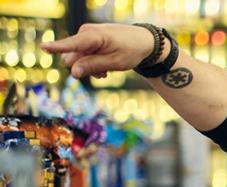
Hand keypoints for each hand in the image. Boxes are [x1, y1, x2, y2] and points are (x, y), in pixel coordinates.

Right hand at [40, 23, 154, 78]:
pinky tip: (104, 67)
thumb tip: (73, 72)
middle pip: (72, 58)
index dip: (57, 47)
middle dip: (84, 68)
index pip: (72, 44)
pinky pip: (81, 55)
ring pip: (76, 58)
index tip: (43, 47)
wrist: (143, 41)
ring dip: (88, 67)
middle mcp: (85, 33)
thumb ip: (93, 66)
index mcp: (93, 36)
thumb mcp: (115, 63)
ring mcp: (85, 36)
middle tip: (103, 73)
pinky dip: (91, 63)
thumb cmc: (131, 51)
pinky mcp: (87, 39)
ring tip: (106, 70)